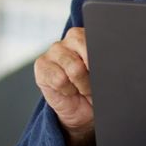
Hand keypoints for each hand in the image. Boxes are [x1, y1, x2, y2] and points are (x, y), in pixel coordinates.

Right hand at [34, 27, 94, 145]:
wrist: (83, 109)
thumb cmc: (95, 88)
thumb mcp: (104, 74)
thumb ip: (103, 63)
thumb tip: (104, 64)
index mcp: (90, 36)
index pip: (97, 39)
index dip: (101, 59)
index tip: (103, 72)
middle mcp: (71, 38)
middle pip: (86, 49)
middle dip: (92, 73)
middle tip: (93, 83)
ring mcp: (55, 50)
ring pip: (75, 68)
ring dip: (82, 85)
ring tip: (81, 88)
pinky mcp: (41, 65)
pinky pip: (59, 80)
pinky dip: (67, 90)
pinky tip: (67, 90)